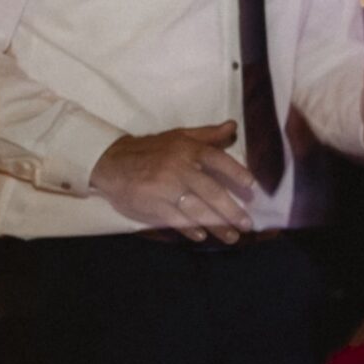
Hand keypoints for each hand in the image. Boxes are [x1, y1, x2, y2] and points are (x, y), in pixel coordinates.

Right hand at [89, 123, 257, 241]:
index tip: (252, 186)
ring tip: (232, 236)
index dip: (236, 173)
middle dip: (231, 209)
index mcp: (188, 150)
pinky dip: (190, 228)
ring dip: (217, 225)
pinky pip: (176, 219)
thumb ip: (208, 135)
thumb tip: (233, 127)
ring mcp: (166, 188)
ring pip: (197, 209)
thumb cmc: (151, 150)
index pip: (218, 160)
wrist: (112, 162)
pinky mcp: (153, 204)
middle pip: (211, 191)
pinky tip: (202, 236)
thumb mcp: (179, 137)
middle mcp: (180, 168)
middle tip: (247, 224)